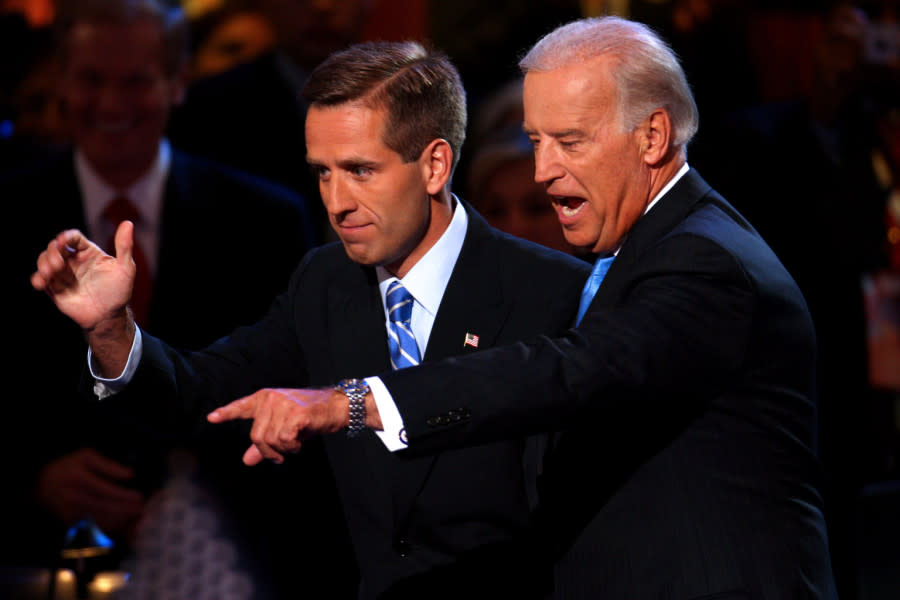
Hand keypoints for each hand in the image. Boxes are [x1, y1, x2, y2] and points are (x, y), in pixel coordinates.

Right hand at [31, 224, 134, 331]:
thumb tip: (128, 223)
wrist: (109, 316)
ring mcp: (63, 274)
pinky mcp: (54, 288)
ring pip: (45, 261)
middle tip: (58, 263)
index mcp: (88, 252)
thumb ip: (124, 246)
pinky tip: (41, 282)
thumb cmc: (119, 291)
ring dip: (44, 263)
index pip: (73, 238)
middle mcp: (73, 260)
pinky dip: (37, 279)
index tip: (63, 241)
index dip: (66, 237)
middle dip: (52, 251)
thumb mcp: (126, 268)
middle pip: (55, 247)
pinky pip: (41, 280)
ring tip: (50, 272)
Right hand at [36, 448, 144, 536]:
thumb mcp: (86, 456)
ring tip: (134, 517)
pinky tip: (120, 524)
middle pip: (104, 506)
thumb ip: (108, 465)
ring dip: (119, 520)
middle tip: (140, 509)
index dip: (124, 496)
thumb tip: (130, 475)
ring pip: (98, 519)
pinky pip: (91, 527)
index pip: (106, 490)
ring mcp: (70, 511)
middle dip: (125, 510)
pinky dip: (107, 527)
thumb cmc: (68, 466)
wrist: (41, 482)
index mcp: (79, 479)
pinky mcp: (68, 521)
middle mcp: (73, 497)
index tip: (139, 497)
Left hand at [208, 388, 347, 465]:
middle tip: (281, 455)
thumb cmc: (310, 417)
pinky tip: (300, 442)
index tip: (211, 417)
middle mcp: (271, 399)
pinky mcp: (295, 414)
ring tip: (294, 444)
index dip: (226, 413)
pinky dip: (292, 447)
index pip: (242, 406)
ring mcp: (283, 405)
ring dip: (283, 449)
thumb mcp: (284, 428)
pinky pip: (284, 440)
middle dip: (268, 451)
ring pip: (270, 440)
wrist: (337, 406)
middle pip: (256, 436)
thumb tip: (247, 460)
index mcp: (265, 398)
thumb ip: (264, 443)